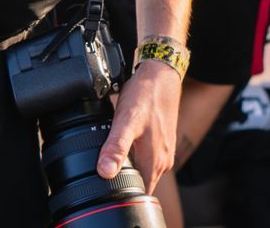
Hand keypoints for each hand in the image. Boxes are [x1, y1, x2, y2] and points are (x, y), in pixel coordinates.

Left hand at [97, 61, 182, 191]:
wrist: (161, 75)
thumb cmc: (145, 96)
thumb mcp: (126, 120)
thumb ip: (116, 147)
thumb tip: (105, 172)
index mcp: (154, 162)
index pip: (139, 193)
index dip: (121, 193)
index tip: (105, 183)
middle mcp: (162, 161)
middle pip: (140, 184)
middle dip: (123, 180)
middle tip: (105, 164)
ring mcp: (164, 152)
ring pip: (142, 171)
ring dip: (128, 167)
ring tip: (114, 151)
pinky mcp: (162, 144)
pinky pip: (146, 158)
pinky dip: (134, 155)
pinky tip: (124, 143)